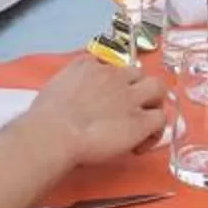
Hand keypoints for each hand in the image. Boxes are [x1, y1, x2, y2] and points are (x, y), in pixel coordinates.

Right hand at [25, 53, 169, 168]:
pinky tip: (140, 144)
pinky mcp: (141, 121)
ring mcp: (130, 97)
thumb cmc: (46, 117)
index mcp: (89, 65)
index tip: (109, 95)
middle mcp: (113, 76)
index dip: (113, 80)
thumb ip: (69, 83)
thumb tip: (73, 94)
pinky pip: (161, 118)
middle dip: (137, 87)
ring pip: (157, 88)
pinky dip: (154, 131)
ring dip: (152, 103)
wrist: (55, 132)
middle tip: (129, 107)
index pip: (111, 63)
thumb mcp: (54, 86)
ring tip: (142, 122)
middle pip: (138, 72)